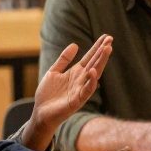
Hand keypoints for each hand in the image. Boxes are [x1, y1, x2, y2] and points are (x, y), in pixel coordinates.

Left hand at [25, 35, 112, 149]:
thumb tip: (75, 45)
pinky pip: (86, 91)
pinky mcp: (76, 101)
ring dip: (101, 63)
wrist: (40, 113)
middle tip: (110, 40)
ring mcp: (80, 90)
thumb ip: (63, 60)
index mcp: (76, 73)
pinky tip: (93, 72)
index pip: (90, 58)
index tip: (106, 37)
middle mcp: (81, 80)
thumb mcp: (54, 72)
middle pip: (94, 63)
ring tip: (107, 50)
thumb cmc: (47, 95)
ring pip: (94, 75)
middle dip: (102, 52)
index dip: (97, 47)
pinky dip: (91, 82)